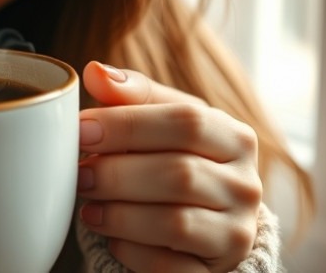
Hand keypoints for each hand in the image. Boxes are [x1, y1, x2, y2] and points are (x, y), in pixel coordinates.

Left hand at [77, 61, 261, 272]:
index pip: (186, 121)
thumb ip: (129, 96)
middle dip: (118, 174)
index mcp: (234, 137)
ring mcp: (236, 232)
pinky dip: (133, 251)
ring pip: (175, 223)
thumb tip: (94, 72)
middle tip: (79, 174)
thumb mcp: (158, 121)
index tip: (80, 130)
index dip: (127, 124)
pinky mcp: (216, 271)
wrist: (202, 223)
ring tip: (88, 207)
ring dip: (120, 215)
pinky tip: (111, 237)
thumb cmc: (171, 157)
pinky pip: (171, 266)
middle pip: (179, 174)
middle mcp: (246, 185)